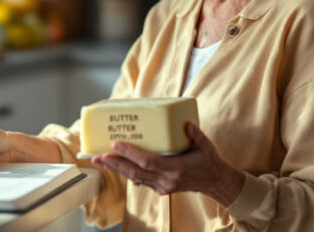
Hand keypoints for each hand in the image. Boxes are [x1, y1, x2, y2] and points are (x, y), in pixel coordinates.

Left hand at [90, 122, 244, 206]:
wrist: (215, 182)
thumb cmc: (208, 161)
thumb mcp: (205, 145)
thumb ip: (195, 134)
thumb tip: (186, 123)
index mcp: (176, 169)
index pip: (148, 162)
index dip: (130, 153)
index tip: (116, 144)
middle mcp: (167, 180)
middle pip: (135, 172)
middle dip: (115, 163)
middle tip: (98, 155)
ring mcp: (163, 186)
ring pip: (135, 177)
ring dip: (117, 169)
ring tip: (100, 160)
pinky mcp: (160, 189)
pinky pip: (140, 180)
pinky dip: (127, 172)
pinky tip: (115, 165)